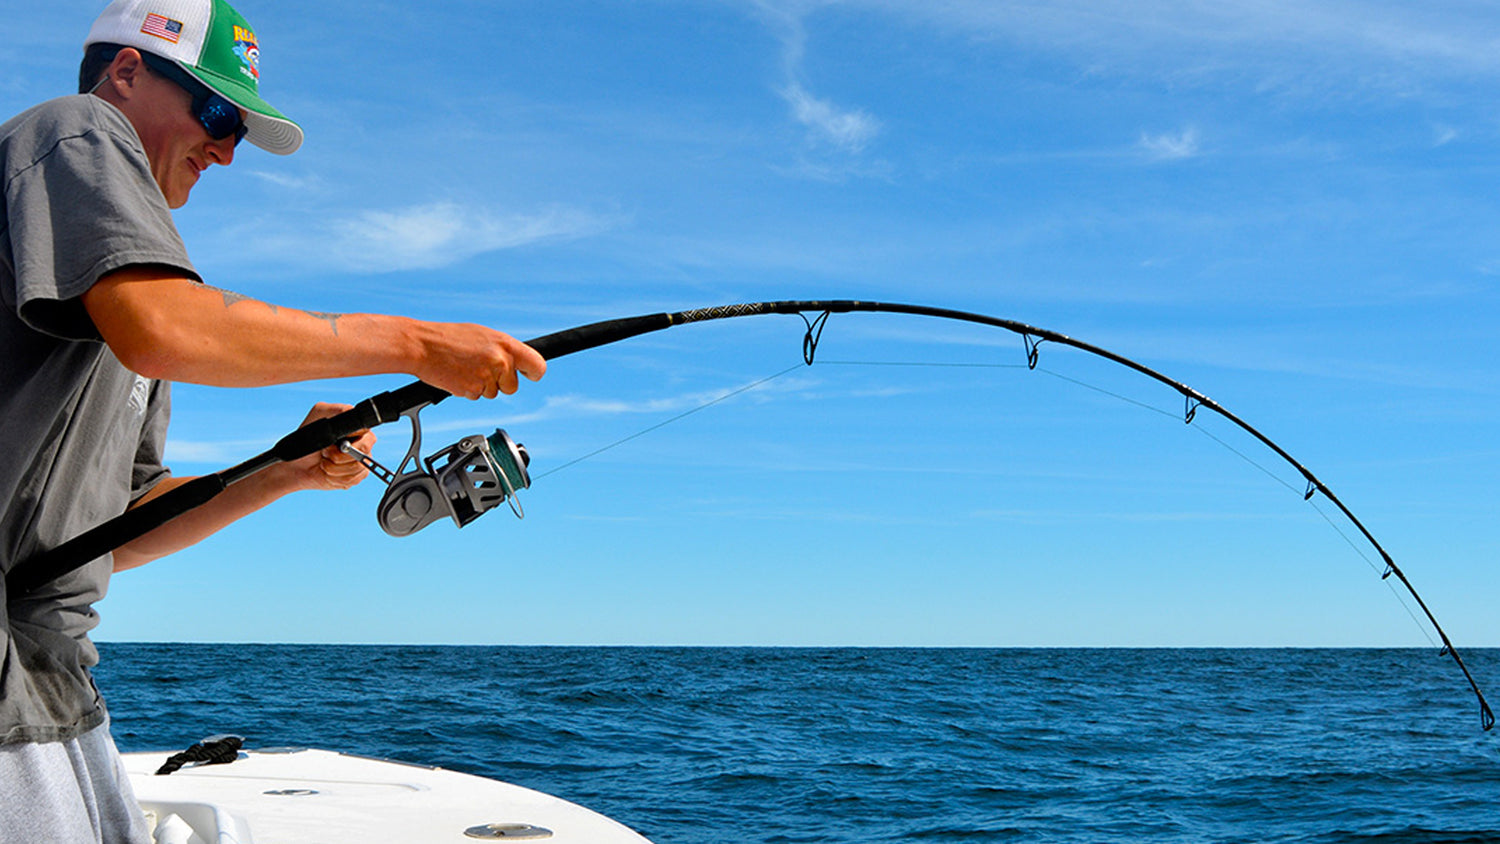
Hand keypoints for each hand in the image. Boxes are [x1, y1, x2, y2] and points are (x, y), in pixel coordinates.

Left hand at [282, 402, 376, 490]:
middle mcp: (361, 444)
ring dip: (334, 468)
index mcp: (356, 428)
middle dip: (340, 455)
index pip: (366, 431)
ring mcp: (360, 461)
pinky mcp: (355, 477)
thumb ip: (338, 410)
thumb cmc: (306, 440)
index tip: (335, 441)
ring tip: (324, 462)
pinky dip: (335, 478)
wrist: (296, 466)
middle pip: (364, 451)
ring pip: (357, 467)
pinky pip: (352, 479)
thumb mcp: (319, 414)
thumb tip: (353, 413)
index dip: (352, 438)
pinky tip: (328, 473)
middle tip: (325, 452)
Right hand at [413, 322, 546, 399]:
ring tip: (466, 367)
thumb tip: (518, 361)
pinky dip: (468, 389)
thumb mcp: (483, 335)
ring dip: (482, 385)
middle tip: (481, 367)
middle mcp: (499, 361)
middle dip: (500, 383)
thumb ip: (503, 349)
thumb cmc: (450, 338)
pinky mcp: (471, 390)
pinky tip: (458, 374)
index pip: (537, 365)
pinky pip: (476, 396)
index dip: (534, 373)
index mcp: (505, 345)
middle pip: (512, 387)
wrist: (421, 345)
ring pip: (493, 393)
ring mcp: (486, 377)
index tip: (530, 375)